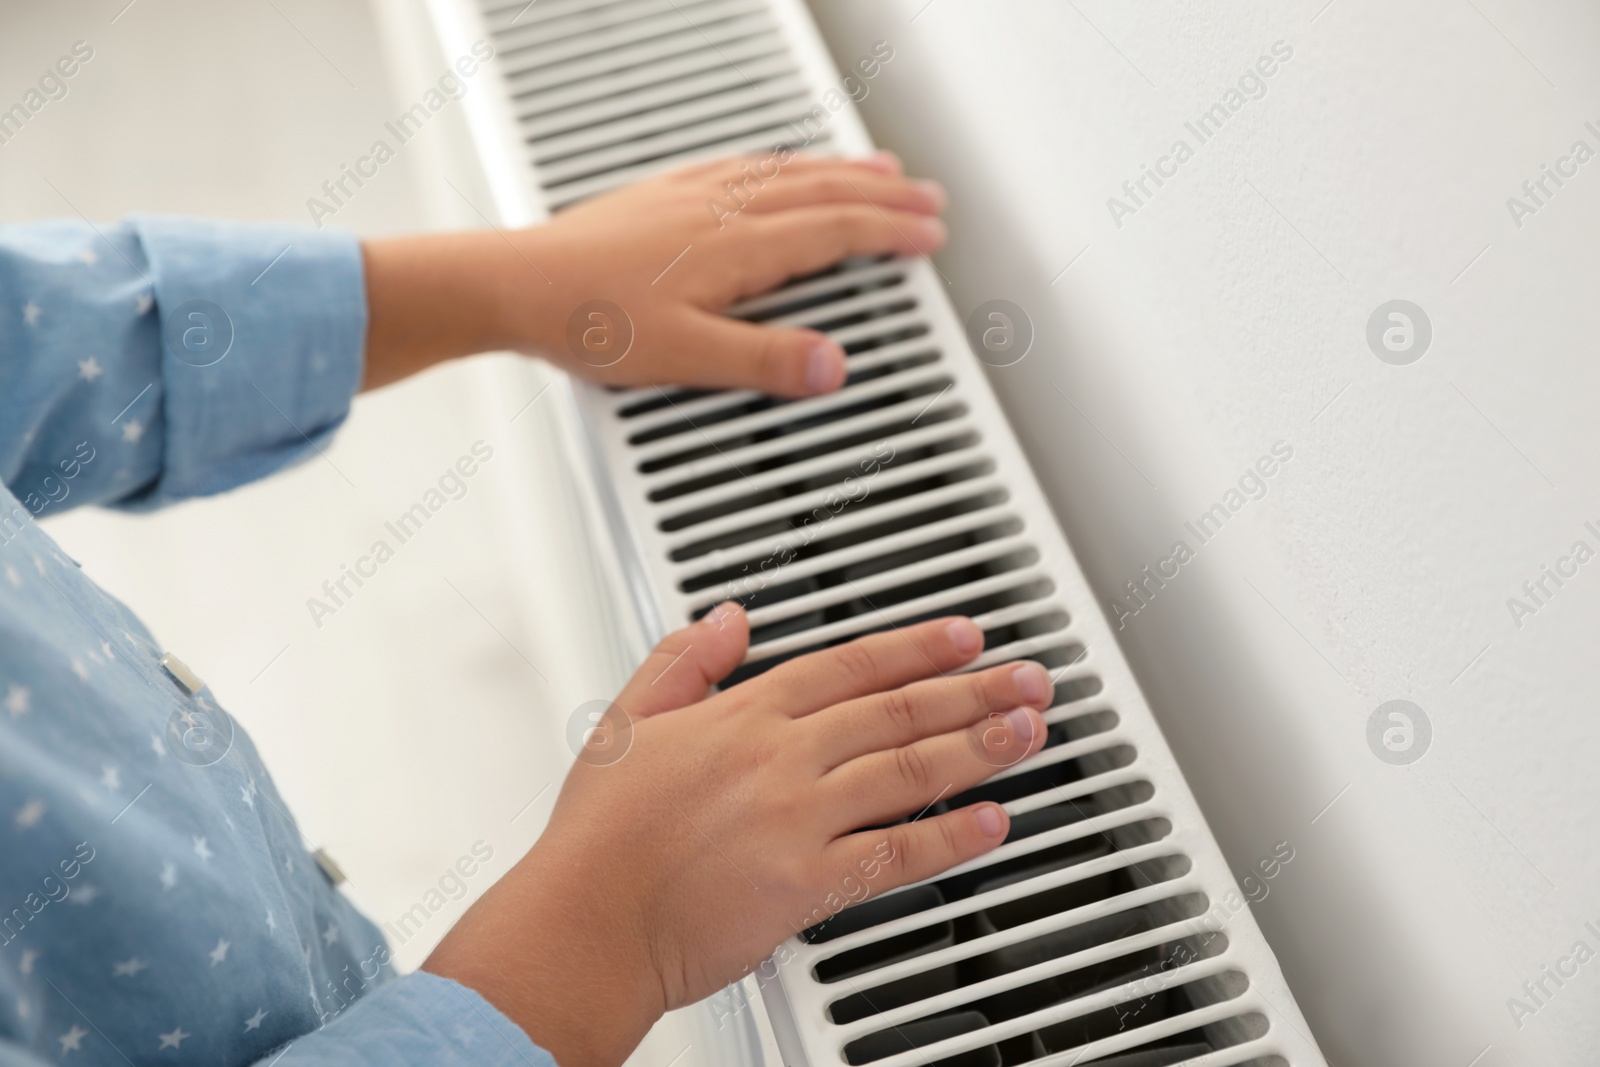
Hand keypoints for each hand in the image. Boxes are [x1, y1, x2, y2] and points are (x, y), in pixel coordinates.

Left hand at [360, 152, 945, 393]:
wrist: (514, 286)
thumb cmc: (586, 321)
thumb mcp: (685, 359)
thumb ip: (764, 362)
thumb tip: (833, 366)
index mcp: (737, 247)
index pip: (835, 230)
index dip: (890, 231)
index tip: (930, 233)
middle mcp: (720, 210)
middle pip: (822, 192)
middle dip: (883, 195)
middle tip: (928, 198)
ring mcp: (690, 197)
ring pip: (786, 172)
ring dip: (840, 171)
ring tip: (876, 170)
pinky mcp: (661, 196)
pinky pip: (744, 166)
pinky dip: (784, 164)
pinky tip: (779, 167)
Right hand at [422, 607, 1050, 1066]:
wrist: (584, 923)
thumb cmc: (599, 839)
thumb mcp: (627, 721)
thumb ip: (683, 661)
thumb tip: (727, 617)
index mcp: (742, 714)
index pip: (850, 664)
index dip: (916, 645)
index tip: (964, 636)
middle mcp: (781, 756)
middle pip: (898, 709)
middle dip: (974, 690)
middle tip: (1027, 679)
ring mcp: (800, 817)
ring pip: (911, 769)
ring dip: (980, 747)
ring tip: (1030, 732)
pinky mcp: (809, 881)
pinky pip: (898, 853)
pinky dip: (952, 836)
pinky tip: (993, 822)